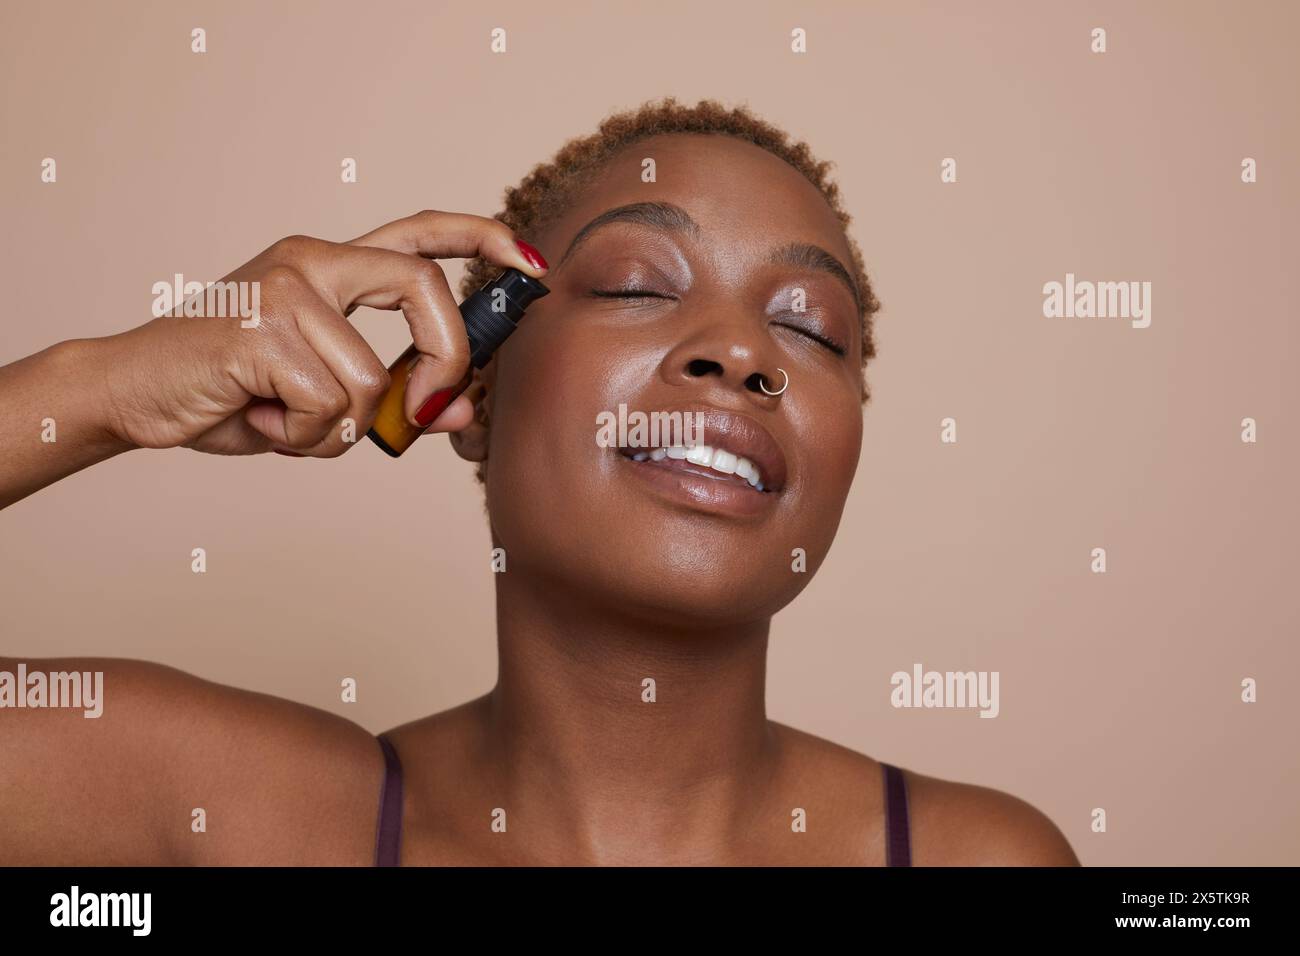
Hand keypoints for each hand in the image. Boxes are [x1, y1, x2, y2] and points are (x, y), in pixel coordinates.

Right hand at [100, 211, 547, 455]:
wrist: (136, 395)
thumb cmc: (235, 392)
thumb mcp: (328, 396)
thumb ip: (397, 395)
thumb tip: (465, 412)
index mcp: (331, 267)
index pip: (420, 232)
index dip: (481, 238)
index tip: (529, 262)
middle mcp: (311, 261)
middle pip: (422, 287)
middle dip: (445, 359)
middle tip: (427, 410)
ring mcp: (284, 287)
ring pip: (370, 376)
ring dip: (340, 428)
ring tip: (291, 421)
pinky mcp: (259, 327)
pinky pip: (329, 404)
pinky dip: (307, 436)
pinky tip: (265, 421)